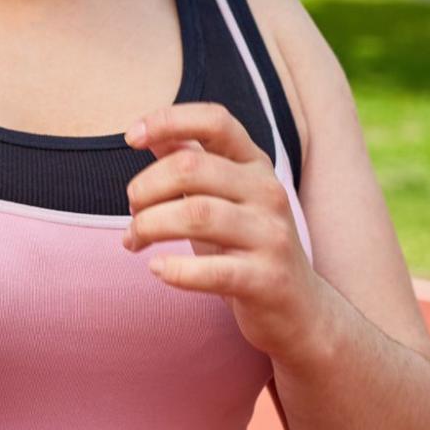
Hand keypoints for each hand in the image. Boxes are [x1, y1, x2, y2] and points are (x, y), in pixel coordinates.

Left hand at [121, 102, 323, 358]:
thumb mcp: (220, 198)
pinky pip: (214, 270)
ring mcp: (271, 235)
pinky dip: (176, 270)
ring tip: (134, 241)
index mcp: (255, 165)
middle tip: (132, 212)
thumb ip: (188, 164)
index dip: (168, 120)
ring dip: (149, 226)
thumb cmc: (246, 246)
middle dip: (145, 187)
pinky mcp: (267, 279)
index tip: (130, 138)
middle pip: (191, 168)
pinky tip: (157, 269)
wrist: (300, 309)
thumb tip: (145, 133)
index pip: (215, 121)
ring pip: (196, 214)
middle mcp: (268, 191)